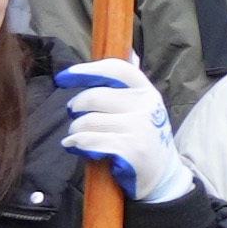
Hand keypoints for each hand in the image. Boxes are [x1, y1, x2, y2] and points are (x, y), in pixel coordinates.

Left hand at [51, 55, 196, 208]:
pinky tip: (75, 147)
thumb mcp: (144, 108)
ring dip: (75, 130)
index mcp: (147, 91)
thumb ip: (131, 84)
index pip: (117, 69)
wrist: (162, 176)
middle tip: (74, 116)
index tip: (64, 76)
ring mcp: (140, 127)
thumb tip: (129, 51)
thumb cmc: (144, 138)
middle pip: (94, 97)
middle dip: (76, 108)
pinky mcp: (131, 149)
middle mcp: (146, 106)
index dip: (87, 71)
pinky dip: (76, 144)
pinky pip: (89, 140)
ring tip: (78, 136)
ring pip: (87, 121)